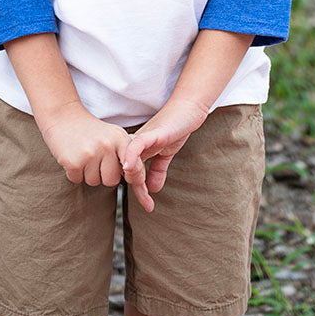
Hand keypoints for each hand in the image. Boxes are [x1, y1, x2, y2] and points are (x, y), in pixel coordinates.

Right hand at [37, 103, 150, 207]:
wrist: (63, 115)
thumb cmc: (90, 130)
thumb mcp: (112, 135)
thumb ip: (125, 154)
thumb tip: (137, 178)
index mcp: (120, 138)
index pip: (134, 167)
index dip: (133, 177)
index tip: (127, 177)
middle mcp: (107, 146)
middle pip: (112, 180)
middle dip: (102, 174)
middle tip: (94, 158)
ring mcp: (90, 154)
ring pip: (94, 182)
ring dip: (87, 174)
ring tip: (83, 155)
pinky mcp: (74, 162)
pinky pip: (77, 180)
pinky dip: (73, 173)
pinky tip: (73, 156)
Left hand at [122, 96, 209, 211]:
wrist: (189, 109)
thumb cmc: (176, 128)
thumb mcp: (166, 153)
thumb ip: (158, 170)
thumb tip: (153, 189)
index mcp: (138, 149)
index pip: (131, 173)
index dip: (138, 191)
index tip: (148, 206)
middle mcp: (136, 144)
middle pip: (126, 169)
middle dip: (136, 189)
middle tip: (149, 204)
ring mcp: (142, 138)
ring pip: (128, 159)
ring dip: (132, 176)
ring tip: (140, 192)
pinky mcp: (152, 133)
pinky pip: (137, 144)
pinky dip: (131, 155)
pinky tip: (129, 167)